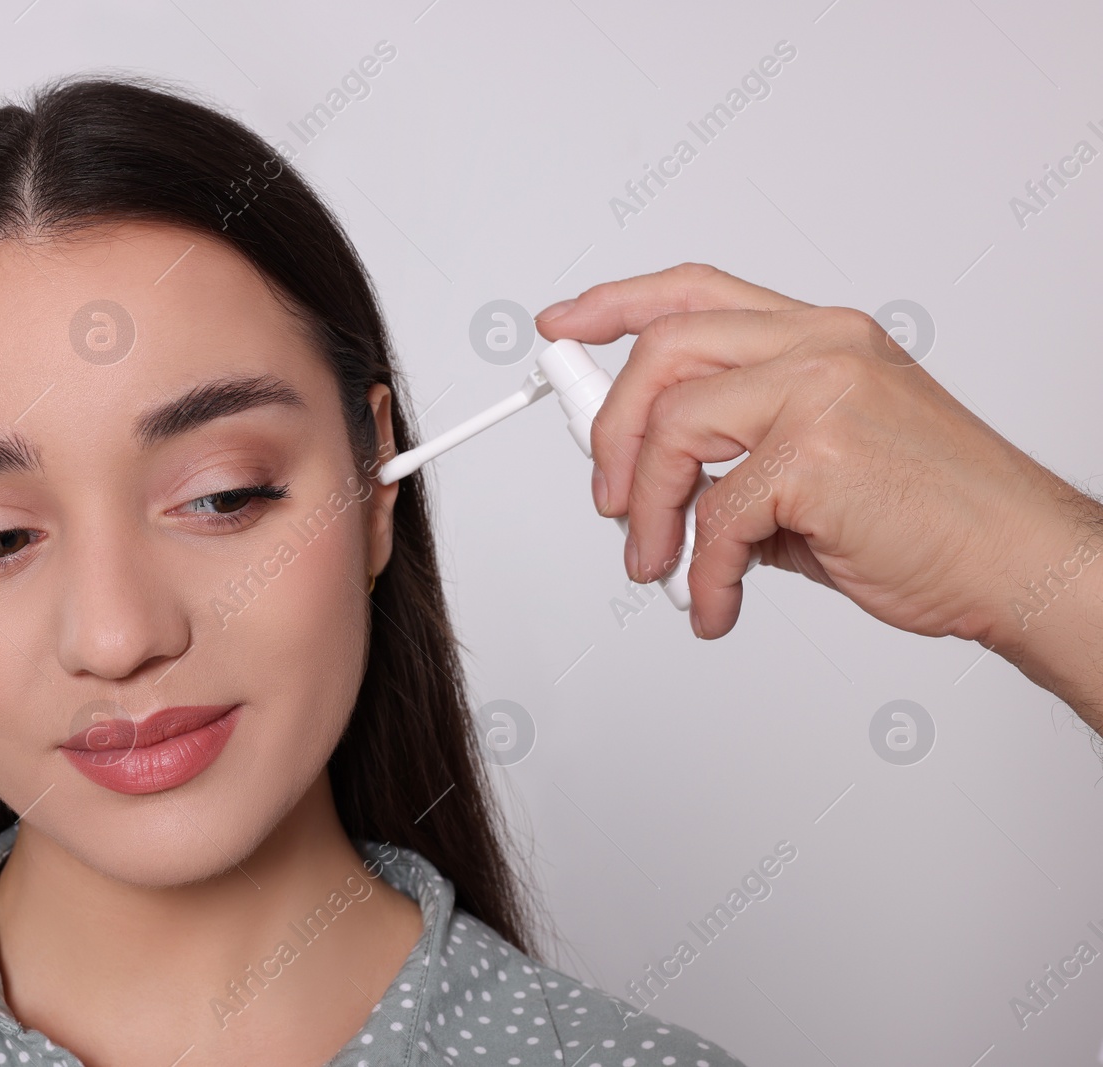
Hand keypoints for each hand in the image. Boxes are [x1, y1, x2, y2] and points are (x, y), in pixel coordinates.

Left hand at [533, 263, 1102, 722]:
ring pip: (672, 428)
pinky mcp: (816, 458)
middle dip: (609, 429)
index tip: (563, 326)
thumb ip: (740, 448)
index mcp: (822, 335)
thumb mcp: (826, 456)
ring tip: (658, 562)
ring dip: (644, 511)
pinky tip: (714, 601)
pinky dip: (701, 575)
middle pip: (662, 351)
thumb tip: (649, 476)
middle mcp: (821, 346)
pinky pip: (713, 518)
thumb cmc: (936, 514)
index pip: (695, 291)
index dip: (615, 304)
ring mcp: (820, 393)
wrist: (1023, 562)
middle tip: (605, 497)